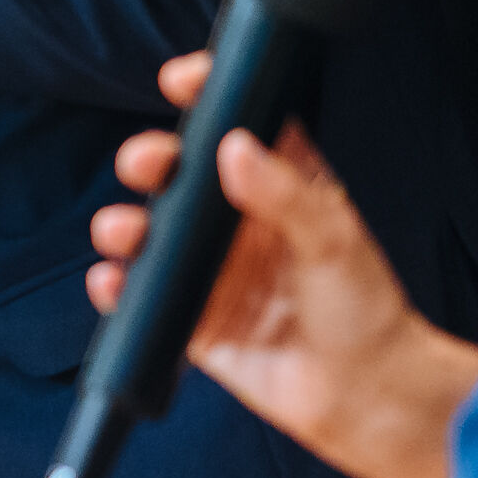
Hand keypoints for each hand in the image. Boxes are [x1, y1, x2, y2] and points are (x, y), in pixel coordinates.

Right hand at [87, 48, 477, 477]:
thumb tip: (233, 147)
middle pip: (182, 178)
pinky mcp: (196, 320)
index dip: (206, 100)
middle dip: (153, 162)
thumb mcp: (332, 239)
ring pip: (154, 235)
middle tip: (147, 163)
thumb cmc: (366, 313)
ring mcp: (216, 272)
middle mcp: (243, 226)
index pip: (238, 130)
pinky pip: (145, 297)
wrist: (365, 396)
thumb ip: (283, 191)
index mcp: (283, 190)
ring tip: (121, 231)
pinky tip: (111, 280)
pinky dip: (119, 287)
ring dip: (126, 226)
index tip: (180, 81)